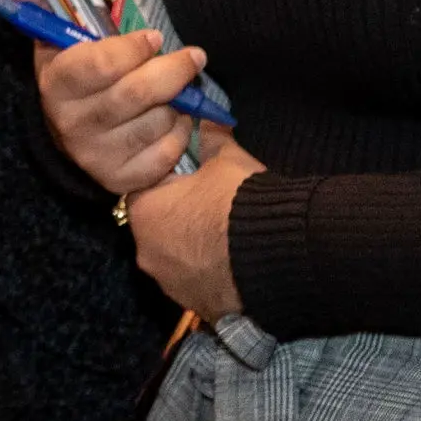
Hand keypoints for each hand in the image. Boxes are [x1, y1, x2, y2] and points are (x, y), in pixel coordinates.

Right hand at [2, 0, 209, 194]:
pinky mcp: (122, 180)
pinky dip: (181, 133)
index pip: (98, 65)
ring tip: (178, 90)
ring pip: (157, 122)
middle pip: (135, 94)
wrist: (75, 139)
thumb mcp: (57, 38)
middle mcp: (72, 124)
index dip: (131, 50)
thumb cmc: (77, 75)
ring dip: (178, 103)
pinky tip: (175, 120)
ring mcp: (97, 157)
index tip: (153, 37)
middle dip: (171, 71)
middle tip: (192, 56)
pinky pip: (168, 152)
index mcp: (56, 85)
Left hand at [126, 137, 262, 319]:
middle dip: (179, 215)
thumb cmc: (240, 200)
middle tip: (210, 206)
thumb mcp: (227, 159)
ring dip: (192, 246)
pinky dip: (207, 271)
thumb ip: (210, 137)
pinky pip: (194, 281)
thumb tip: (206, 115)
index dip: (169, 180)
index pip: (145, 188)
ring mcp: (168, 283)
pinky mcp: (194, 305)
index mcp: (143, 212)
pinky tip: (231, 261)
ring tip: (225, 236)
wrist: (276, 254)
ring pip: (174, 256)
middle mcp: (145, 252)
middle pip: (157, 225)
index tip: (192, 176)